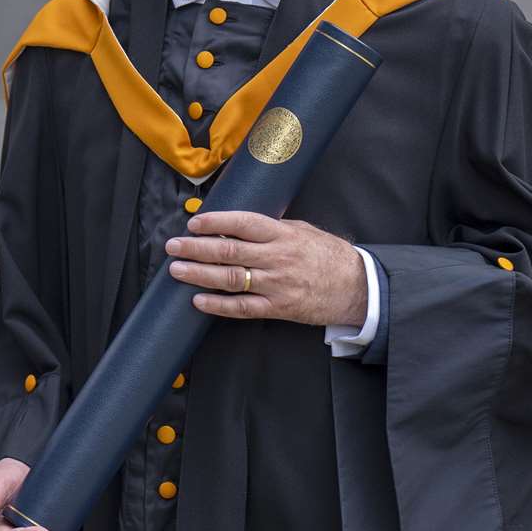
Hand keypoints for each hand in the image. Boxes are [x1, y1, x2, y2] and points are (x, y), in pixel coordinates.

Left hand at [165, 211, 366, 326]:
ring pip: (231, 279)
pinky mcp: (278, 308)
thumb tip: (237, 223)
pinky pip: (243, 308)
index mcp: (282, 234)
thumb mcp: (302, 231)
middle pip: (229, 251)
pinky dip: (218, 305)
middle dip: (196, 248)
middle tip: (173, 246)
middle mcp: (277, 258)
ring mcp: (276, 285)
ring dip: (200, 274)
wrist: (357, 287)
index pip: (243, 223)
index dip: (216, 222)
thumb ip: (272, 228)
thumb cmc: (328, 255)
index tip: (194, 222)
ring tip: (177, 270)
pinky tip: (199, 301)